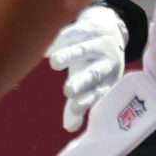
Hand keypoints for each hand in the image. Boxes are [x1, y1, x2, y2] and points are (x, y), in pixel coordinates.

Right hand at [47, 4, 128, 130]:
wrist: (109, 28)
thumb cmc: (93, 63)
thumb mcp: (90, 83)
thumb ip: (79, 102)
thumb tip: (70, 128)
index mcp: (107, 80)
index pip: (98, 93)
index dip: (87, 101)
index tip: (74, 109)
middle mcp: (106, 62)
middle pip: (94, 73)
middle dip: (82, 82)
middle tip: (68, 91)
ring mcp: (99, 43)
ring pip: (84, 50)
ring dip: (70, 56)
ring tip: (54, 63)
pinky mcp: (90, 27)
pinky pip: (76, 32)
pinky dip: (62, 40)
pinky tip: (46, 48)